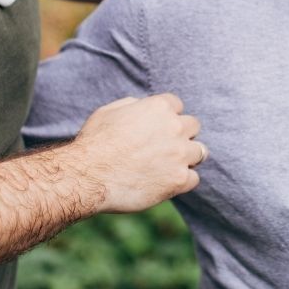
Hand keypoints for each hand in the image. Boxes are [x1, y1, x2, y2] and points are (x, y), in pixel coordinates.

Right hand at [69, 93, 206, 212]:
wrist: (89, 176)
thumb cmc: (94, 143)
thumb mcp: (109, 112)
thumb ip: (133, 105)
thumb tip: (143, 106)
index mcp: (159, 107)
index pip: (176, 105)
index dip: (166, 116)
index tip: (156, 128)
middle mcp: (175, 127)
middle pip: (193, 126)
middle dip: (181, 135)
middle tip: (164, 147)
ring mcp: (180, 154)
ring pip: (200, 152)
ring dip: (187, 157)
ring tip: (168, 166)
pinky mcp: (179, 180)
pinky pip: (193, 178)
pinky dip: (182, 181)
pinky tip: (165, 183)